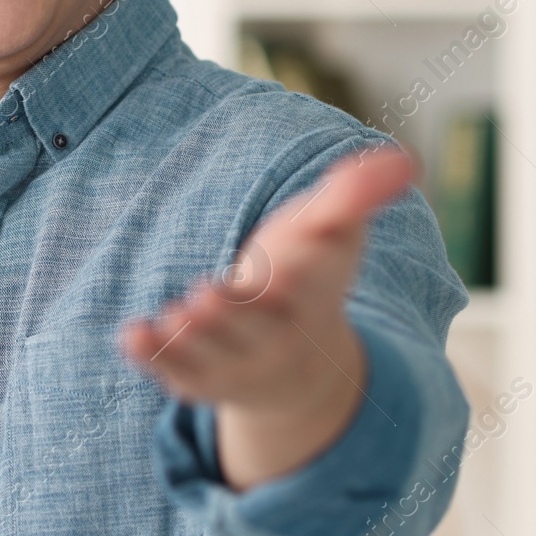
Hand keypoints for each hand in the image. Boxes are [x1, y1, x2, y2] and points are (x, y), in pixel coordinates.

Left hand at [117, 146, 413, 490]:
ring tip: (171, 318)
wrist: (296, 356)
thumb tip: (405, 157)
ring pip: (212, 360)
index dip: (295, 278)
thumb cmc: (311, 275)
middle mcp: (274, 338)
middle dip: (230, 318)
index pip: (305, 290)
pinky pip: (175, 374)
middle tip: (201, 297)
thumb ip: (359, 193)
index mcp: (310, 299)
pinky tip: (130, 334)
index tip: (286, 267)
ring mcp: (234, 363)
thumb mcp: (334, 231)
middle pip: (252, 331)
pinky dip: (152, 357)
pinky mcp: (198, 377)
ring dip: (190, 343)